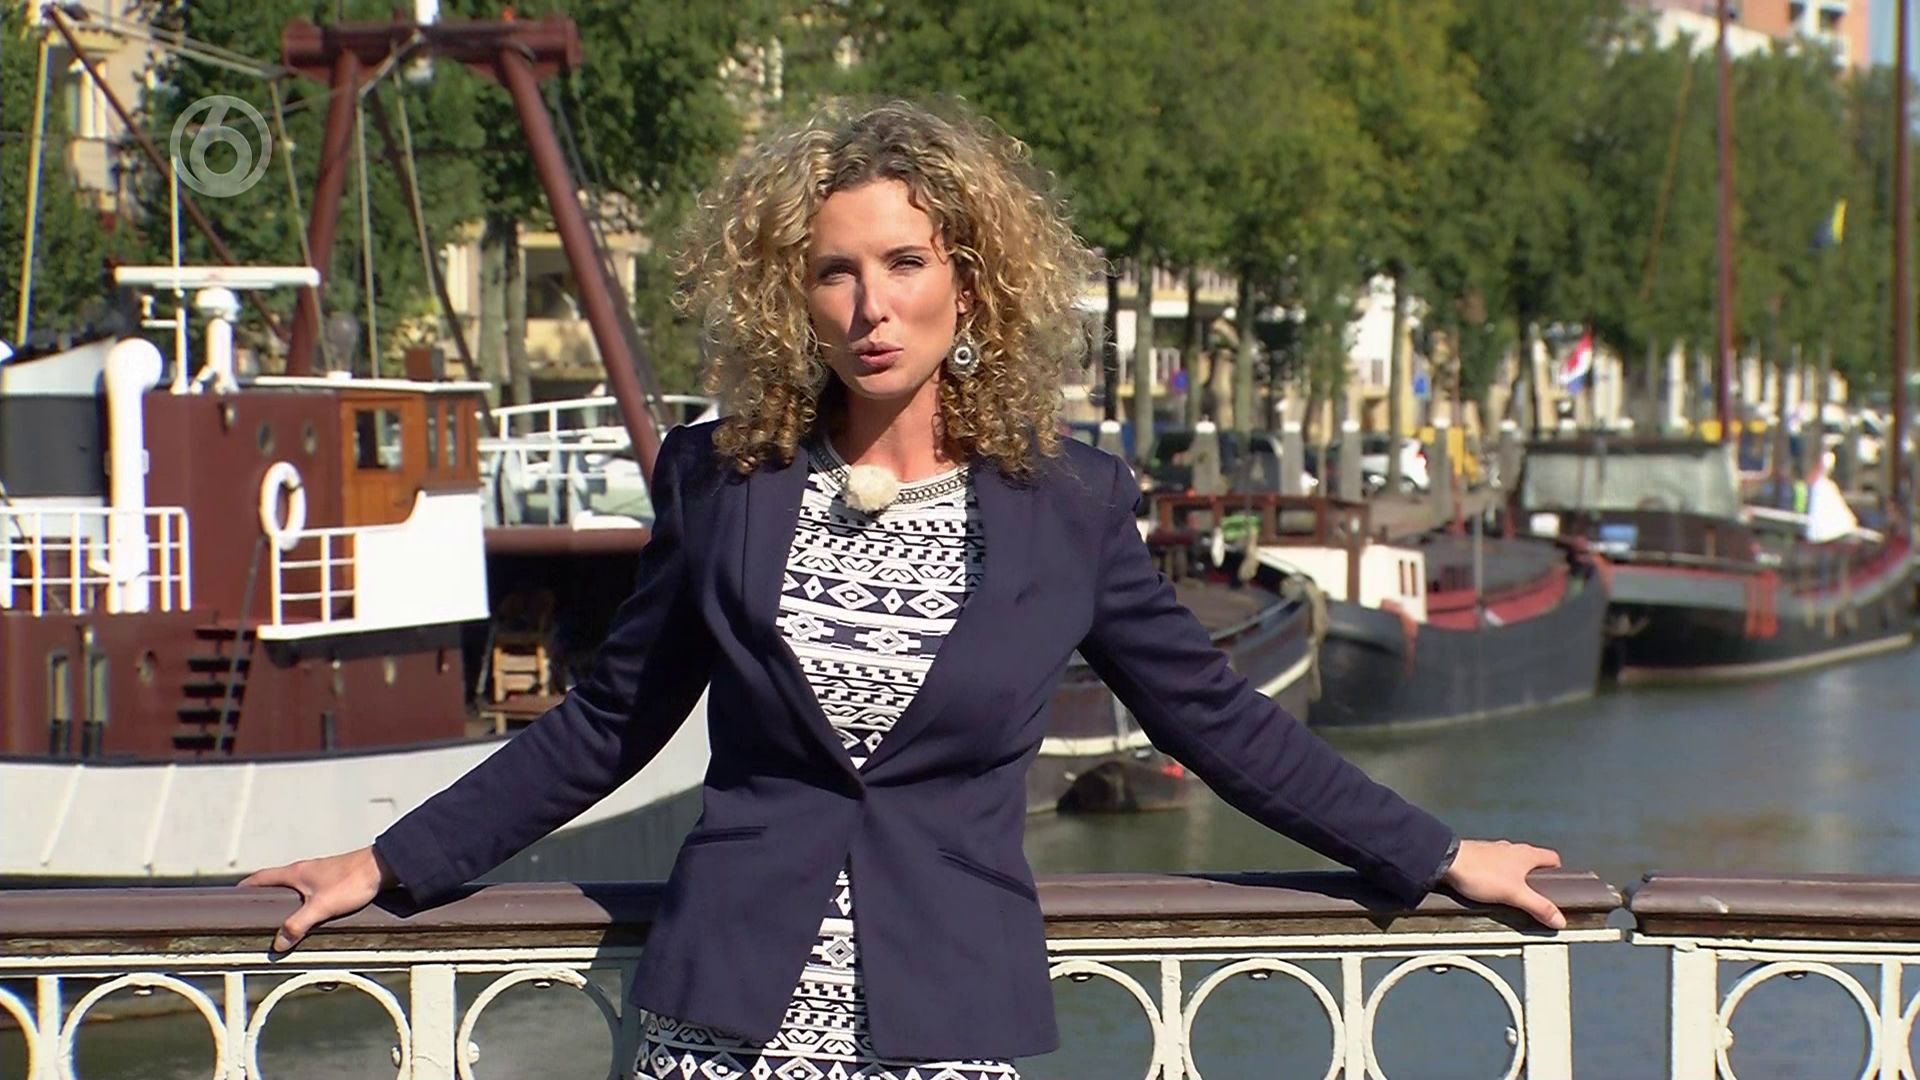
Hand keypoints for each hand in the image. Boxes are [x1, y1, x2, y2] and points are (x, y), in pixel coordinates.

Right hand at [239, 846, 395, 952]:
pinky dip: (302, 903)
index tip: (232, 899)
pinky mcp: (334, 879)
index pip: (261, 878)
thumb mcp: (321, 907)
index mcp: (295, 873)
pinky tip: (309, 915)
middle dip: (264, 898)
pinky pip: (310, 891)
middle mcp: (305, 870)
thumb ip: (297, 925)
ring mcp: (319, 874)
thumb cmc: (352, 881)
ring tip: (279, 921)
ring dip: (285, 902)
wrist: (383, 867)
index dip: (245, 888)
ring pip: (294, 888)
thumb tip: (278, 943)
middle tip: (254, 915)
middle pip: (275, 883)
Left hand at [1441, 839, 1565, 929]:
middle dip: (1535, 877)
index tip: (1559, 884)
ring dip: (1515, 875)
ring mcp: (1494, 851)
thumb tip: (1560, 919)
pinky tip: (1492, 887)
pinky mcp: (1478, 856)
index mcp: (1526, 854)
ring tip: (1513, 894)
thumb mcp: (1515, 895)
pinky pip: (1494, 865)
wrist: (1447, 861)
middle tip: (1536, 895)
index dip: (1558, 871)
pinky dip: (1498, 875)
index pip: (1552, 858)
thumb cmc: (1481, 873)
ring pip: (1512, 862)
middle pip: (1532, 861)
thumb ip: (1539, 907)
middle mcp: (1511, 848)